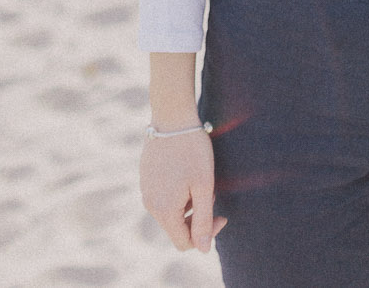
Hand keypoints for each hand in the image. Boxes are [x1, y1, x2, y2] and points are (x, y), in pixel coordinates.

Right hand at [139, 128, 225, 251]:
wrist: (172, 120)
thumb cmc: (193, 151)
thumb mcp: (204, 186)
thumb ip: (204, 220)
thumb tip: (203, 250)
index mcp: (165, 211)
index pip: (184, 242)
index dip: (205, 235)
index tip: (222, 215)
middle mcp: (150, 206)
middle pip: (177, 227)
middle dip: (199, 216)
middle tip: (212, 191)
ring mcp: (146, 192)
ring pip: (172, 212)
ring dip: (190, 203)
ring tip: (200, 179)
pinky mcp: (146, 180)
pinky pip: (164, 197)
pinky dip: (180, 192)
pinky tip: (188, 172)